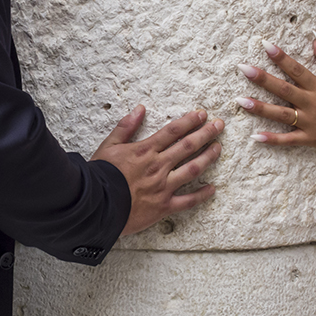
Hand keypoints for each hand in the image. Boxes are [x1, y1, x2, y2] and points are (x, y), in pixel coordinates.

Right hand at [92, 106, 223, 235]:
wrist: (96, 206)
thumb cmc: (100, 176)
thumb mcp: (108, 146)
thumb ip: (125, 127)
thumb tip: (139, 109)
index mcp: (145, 150)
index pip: (173, 131)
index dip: (190, 121)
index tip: (202, 114)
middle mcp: (158, 166)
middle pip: (188, 146)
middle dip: (206, 133)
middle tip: (219, 125)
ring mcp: (163, 186)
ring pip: (193, 169)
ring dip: (208, 157)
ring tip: (218, 148)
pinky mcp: (164, 206)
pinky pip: (188, 201)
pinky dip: (201, 195)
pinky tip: (212, 188)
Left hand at [237, 39, 315, 151]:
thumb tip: (315, 37)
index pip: (296, 70)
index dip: (281, 58)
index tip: (265, 45)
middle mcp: (311, 103)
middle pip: (284, 89)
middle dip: (263, 79)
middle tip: (243, 69)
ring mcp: (308, 122)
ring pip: (281, 114)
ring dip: (261, 108)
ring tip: (240, 101)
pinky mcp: (308, 138)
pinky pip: (288, 139)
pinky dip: (272, 139)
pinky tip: (255, 136)